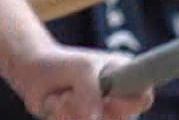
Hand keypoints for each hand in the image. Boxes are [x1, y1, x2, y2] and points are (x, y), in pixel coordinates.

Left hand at [2, 45, 152, 119]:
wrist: (34, 73)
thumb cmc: (64, 64)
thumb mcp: (81, 69)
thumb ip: (90, 90)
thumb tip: (92, 118)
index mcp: (127, 78)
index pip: (144, 98)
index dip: (128, 103)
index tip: (107, 98)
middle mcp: (118, 102)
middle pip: (117, 118)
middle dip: (85, 105)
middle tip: (70, 91)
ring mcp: (102, 116)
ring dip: (68, 111)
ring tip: (62, 96)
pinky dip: (60, 118)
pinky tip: (56, 106)